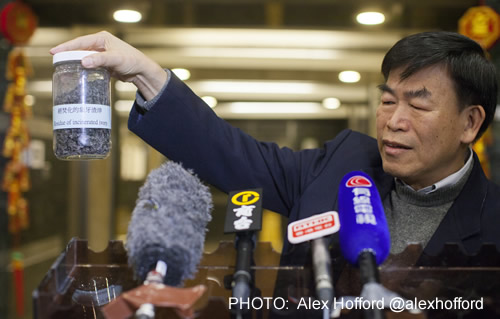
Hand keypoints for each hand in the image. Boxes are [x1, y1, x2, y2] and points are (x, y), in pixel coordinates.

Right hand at [50, 31, 167, 100]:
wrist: (141, 72)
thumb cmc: (132, 61)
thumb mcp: (115, 59)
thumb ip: (100, 59)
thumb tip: (83, 61)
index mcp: (102, 38)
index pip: (80, 41)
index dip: (67, 47)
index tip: (54, 51)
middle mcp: (100, 44)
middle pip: (80, 49)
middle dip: (68, 54)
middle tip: (55, 61)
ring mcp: (101, 54)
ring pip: (84, 57)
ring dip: (75, 62)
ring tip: (62, 67)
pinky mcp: (103, 63)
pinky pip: (90, 65)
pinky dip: (83, 69)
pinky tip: (76, 73)